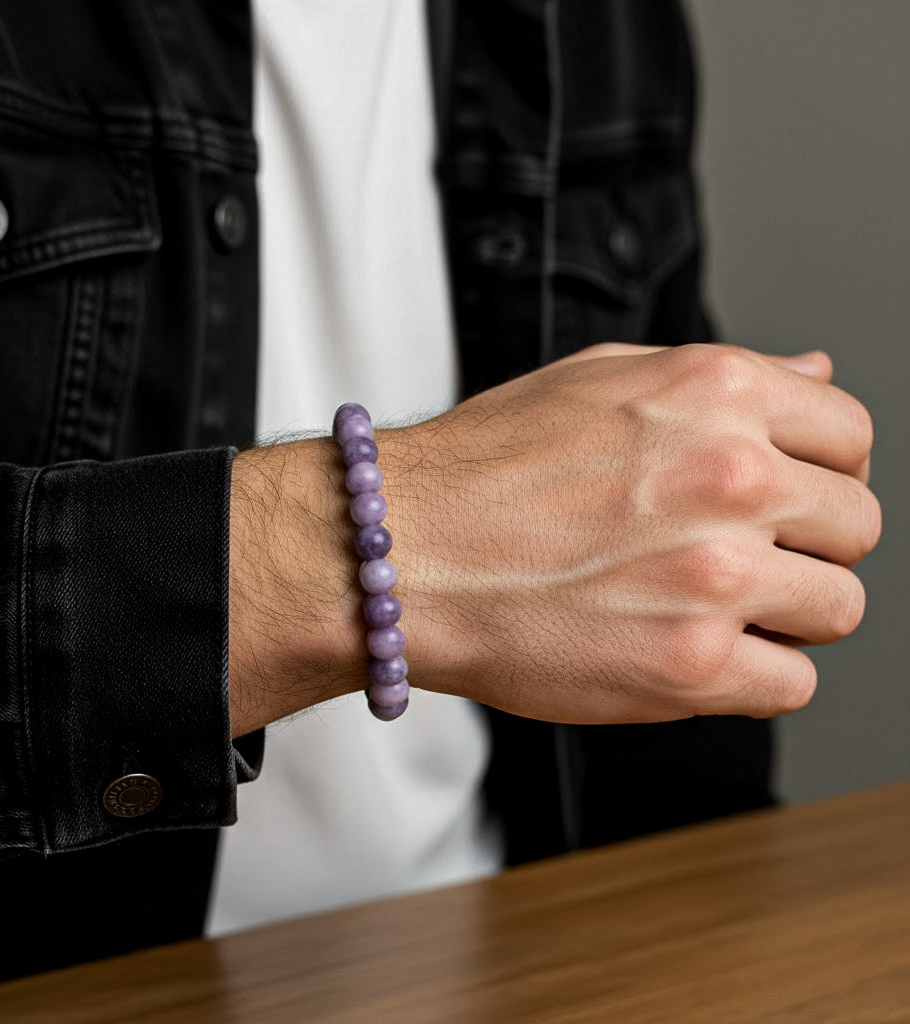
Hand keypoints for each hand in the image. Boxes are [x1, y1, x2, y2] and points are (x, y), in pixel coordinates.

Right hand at [381, 343, 879, 722]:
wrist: (403, 551)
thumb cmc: (482, 468)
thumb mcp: (599, 378)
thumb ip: (719, 380)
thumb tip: (813, 378)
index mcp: (714, 394)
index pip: (849, 436)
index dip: (820, 473)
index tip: (786, 500)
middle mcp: (731, 477)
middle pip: (855, 528)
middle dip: (805, 545)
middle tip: (735, 558)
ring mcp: (717, 576)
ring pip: (838, 609)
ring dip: (782, 614)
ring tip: (701, 607)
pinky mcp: (691, 666)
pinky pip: (792, 684)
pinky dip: (749, 675)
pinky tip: (686, 650)